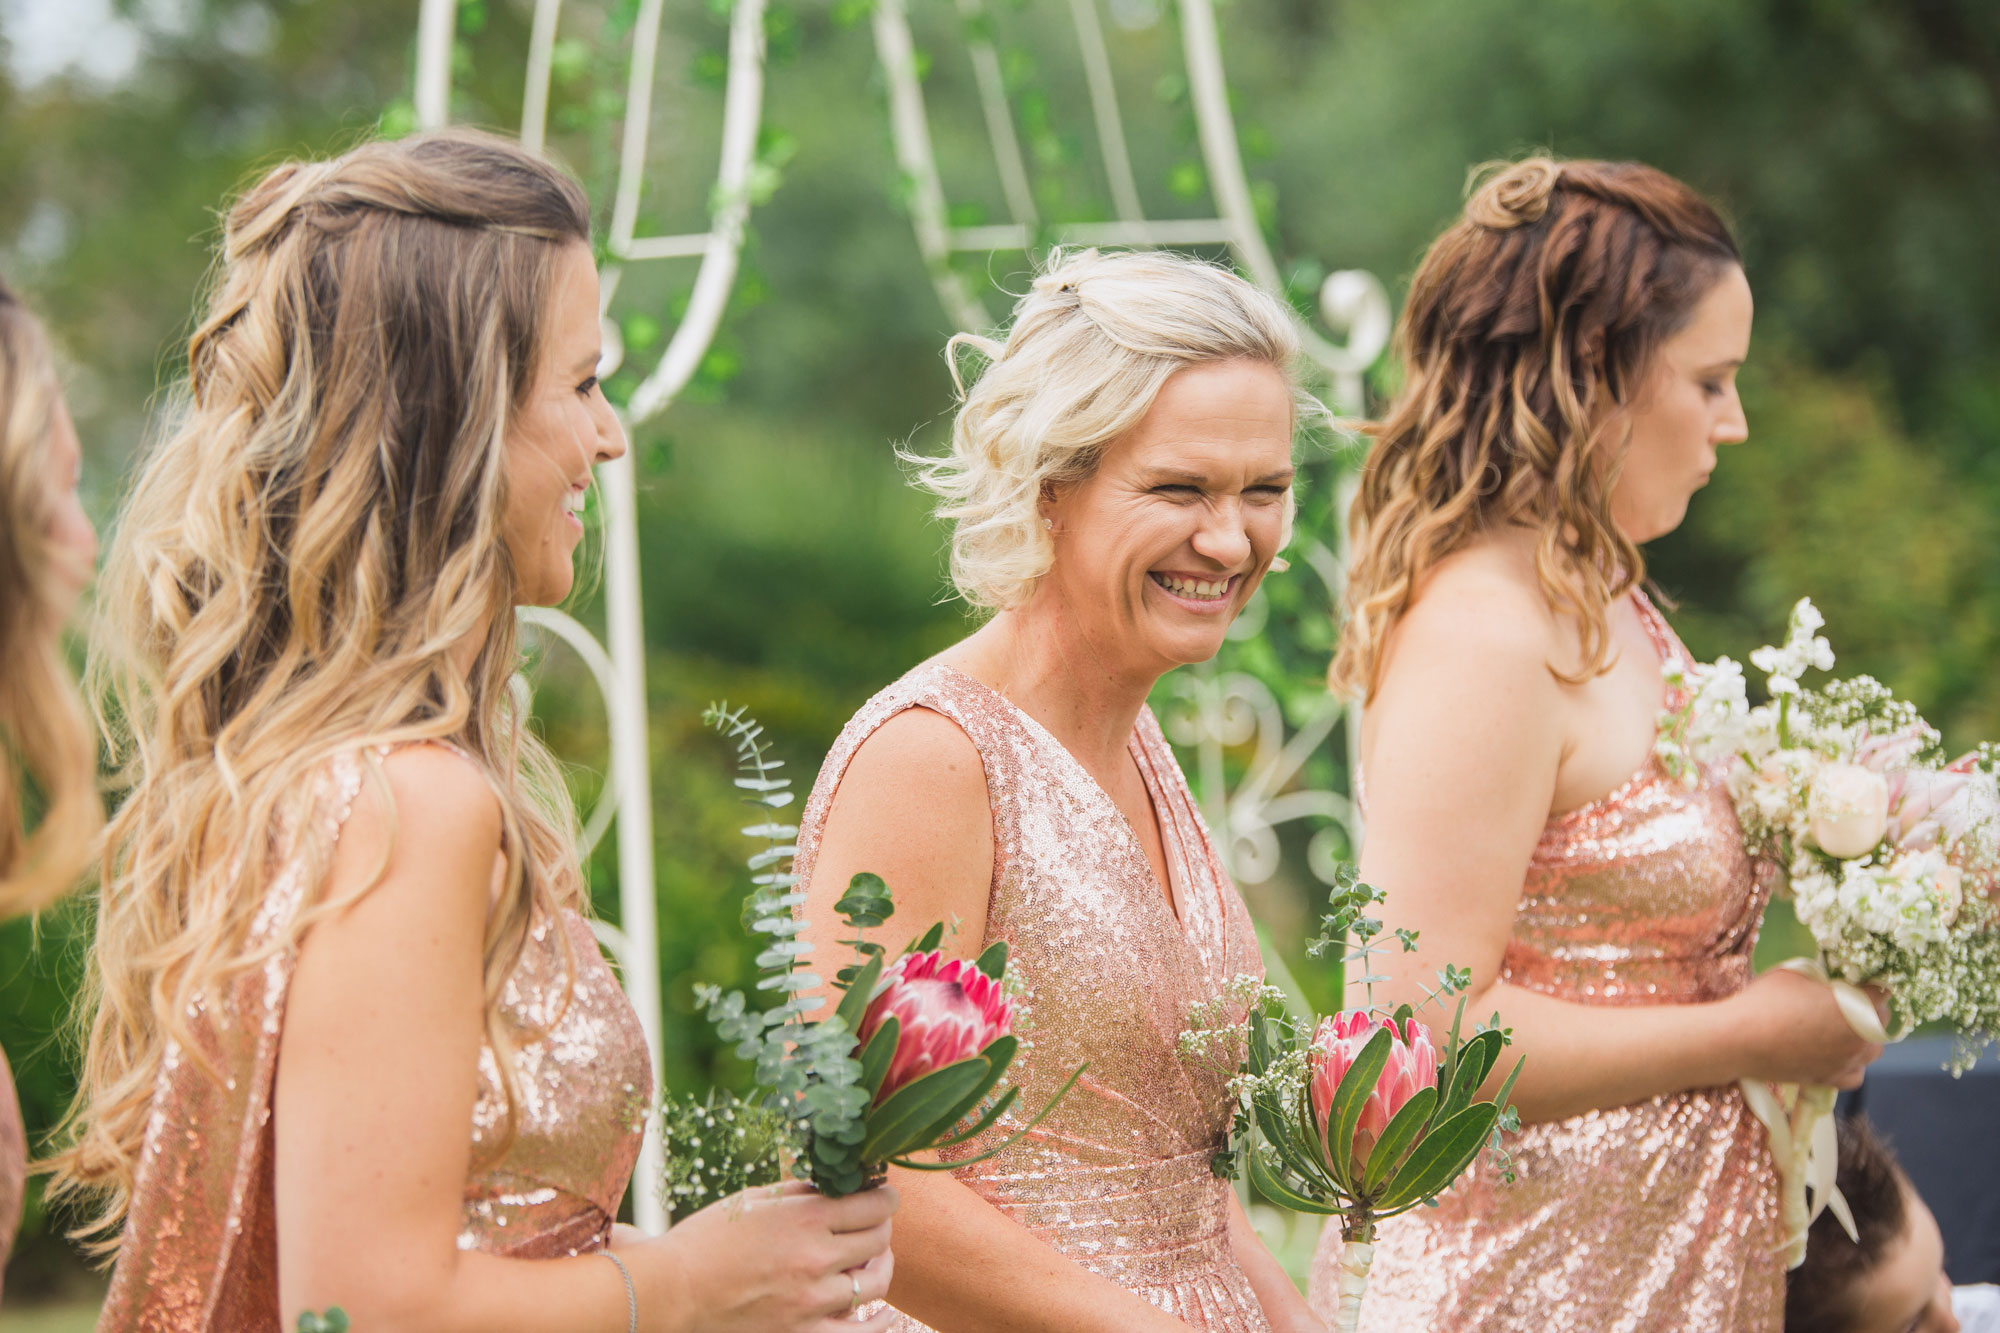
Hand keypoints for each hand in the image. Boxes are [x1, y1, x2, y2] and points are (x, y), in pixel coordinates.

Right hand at [623, 1181, 897, 1332]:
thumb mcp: (752, 1200)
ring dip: (880, 1265)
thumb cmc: (705, 1240)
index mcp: (805, 1218)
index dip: (884, 1196)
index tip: (882, 1195)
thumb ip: (799, 1192)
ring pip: (876, 1281)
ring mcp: (813, 1301)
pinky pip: (859, 1331)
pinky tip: (882, 1312)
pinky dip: (878, 1321)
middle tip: (873, 1221)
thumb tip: (833, 1185)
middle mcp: (817, 1258)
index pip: (874, 1204)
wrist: (672, 1292)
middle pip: (879, 1238)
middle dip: (881, 1225)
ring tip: (872, 1258)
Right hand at [1727, 968, 1884, 1088]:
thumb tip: (1829, 980)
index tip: (1857, 980)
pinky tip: (1836, 1053)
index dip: (1870, 984)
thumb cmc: (1765, 1001)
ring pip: (1872, 1051)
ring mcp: (1845, 1063)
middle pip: (1882, 1024)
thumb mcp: (1795, 973)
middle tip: (1848, 1001)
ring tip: (1843, 1028)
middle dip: (1870, 1011)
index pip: (1881, 994)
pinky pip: (1855, 1075)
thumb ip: (1822, 977)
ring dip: (1864, 1038)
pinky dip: (1851, 1064)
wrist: (1738, 1040)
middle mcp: (1860, 1039)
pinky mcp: (1828, 1080)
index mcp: (1857, 1009)